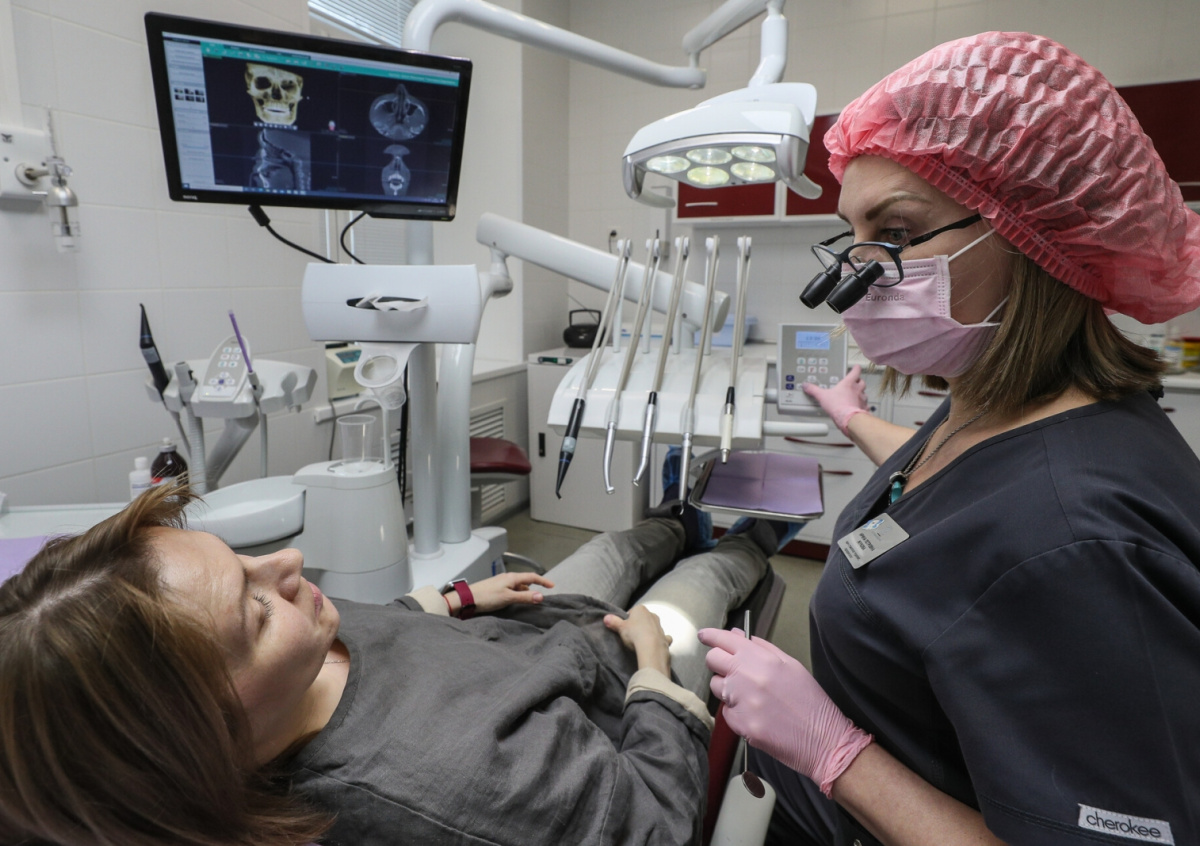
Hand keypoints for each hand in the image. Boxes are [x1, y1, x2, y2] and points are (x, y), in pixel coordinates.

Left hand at [462, 572, 554, 614]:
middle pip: (525, 581)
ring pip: (518, 586)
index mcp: (512, 577)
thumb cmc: (488, 597)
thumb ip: (525, 597)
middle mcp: (508, 578)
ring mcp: (501, 583)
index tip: (552, 586)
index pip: (532, 576)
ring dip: (525, 592)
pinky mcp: (496, 589)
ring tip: (529, 601)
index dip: (543, 581)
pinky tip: (515, 602)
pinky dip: (517, 594)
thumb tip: (542, 596)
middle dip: (534, 587)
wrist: (467, 599)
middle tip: (540, 597)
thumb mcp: (508, 597)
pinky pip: (511, 590)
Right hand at [605, 605, 671, 675]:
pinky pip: (663, 637)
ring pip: (654, 627)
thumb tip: (606, 617)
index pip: (632, 612)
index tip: (624, 628)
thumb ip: (613, 621)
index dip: (628, 620)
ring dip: (649, 632)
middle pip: (644, 619)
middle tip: (631, 635)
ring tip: (641, 642)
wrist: (651, 648)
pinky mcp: (666, 638)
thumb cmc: (634, 634)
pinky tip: (656, 645)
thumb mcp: (620, 628)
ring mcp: (660, 626)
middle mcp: (652, 615)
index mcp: (641, 609)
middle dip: (639, 625)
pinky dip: (661, 640)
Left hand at [698, 628, 871, 796]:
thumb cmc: (810, 701)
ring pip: (717, 687)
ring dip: (727, 688)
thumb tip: (738, 635)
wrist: (824, 740)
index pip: (725, 640)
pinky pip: (726, 712)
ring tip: (751, 697)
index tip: (704, 636)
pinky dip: (736, 712)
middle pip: (713, 660)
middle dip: (718, 662)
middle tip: (731, 669)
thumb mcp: (792, 665)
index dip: (711, 636)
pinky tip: (756, 715)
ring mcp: (741, 702)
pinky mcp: (739, 725)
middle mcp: (747, 677)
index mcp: (762, 659)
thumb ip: (762, 648)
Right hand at [802, 364, 868, 435]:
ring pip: (864, 393)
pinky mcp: (864, 408)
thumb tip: (806, 385)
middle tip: (854, 383)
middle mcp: (858, 389)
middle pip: (862, 382)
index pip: (856, 371)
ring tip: (855, 397)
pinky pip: (865, 405)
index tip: (856, 367)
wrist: (848, 418)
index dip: (856, 368)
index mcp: (848, 383)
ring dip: (860, 394)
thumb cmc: (837, 405)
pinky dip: (862, 406)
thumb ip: (814, 390)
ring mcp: (862, 399)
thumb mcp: (822, 396)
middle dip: (859, 382)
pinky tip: (858, 408)